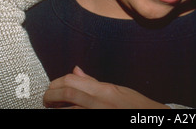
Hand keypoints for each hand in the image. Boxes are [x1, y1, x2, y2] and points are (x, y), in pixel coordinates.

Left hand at [43, 66, 169, 108]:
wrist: (149, 118)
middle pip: (66, 94)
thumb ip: (93, 83)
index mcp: (103, 90)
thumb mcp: (117, 90)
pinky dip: (69, 115)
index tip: (52, 86)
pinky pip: (76, 118)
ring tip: (54, 108)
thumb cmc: (136, 107)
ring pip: (68, 111)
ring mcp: (96, 114)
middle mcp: (98, 102)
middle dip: (50, 96)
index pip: (72, 80)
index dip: (56, 82)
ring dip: (57, 109)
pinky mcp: (97, 123)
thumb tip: (76, 71)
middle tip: (46, 99)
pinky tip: (68, 112)